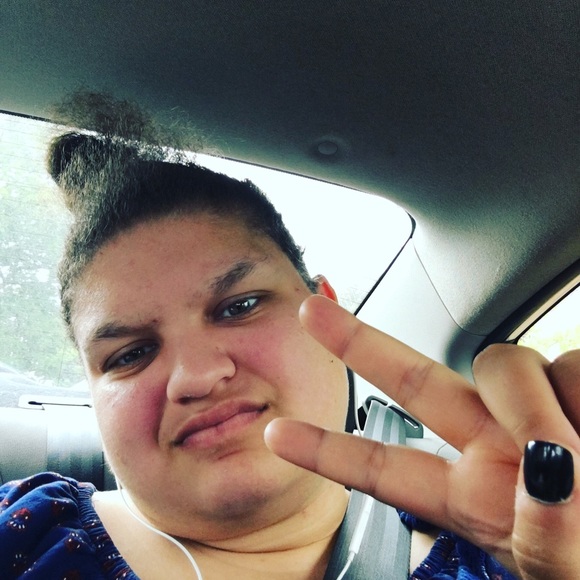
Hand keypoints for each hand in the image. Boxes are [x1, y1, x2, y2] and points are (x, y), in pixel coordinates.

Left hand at [264, 296, 579, 578]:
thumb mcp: (559, 563)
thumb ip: (543, 529)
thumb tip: (547, 472)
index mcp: (470, 496)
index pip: (382, 468)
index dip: (327, 450)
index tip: (276, 432)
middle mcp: (491, 444)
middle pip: (412, 380)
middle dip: (359, 343)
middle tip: (310, 309)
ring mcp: (531, 410)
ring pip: (506, 363)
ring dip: (538, 399)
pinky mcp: (576, 383)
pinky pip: (572, 362)